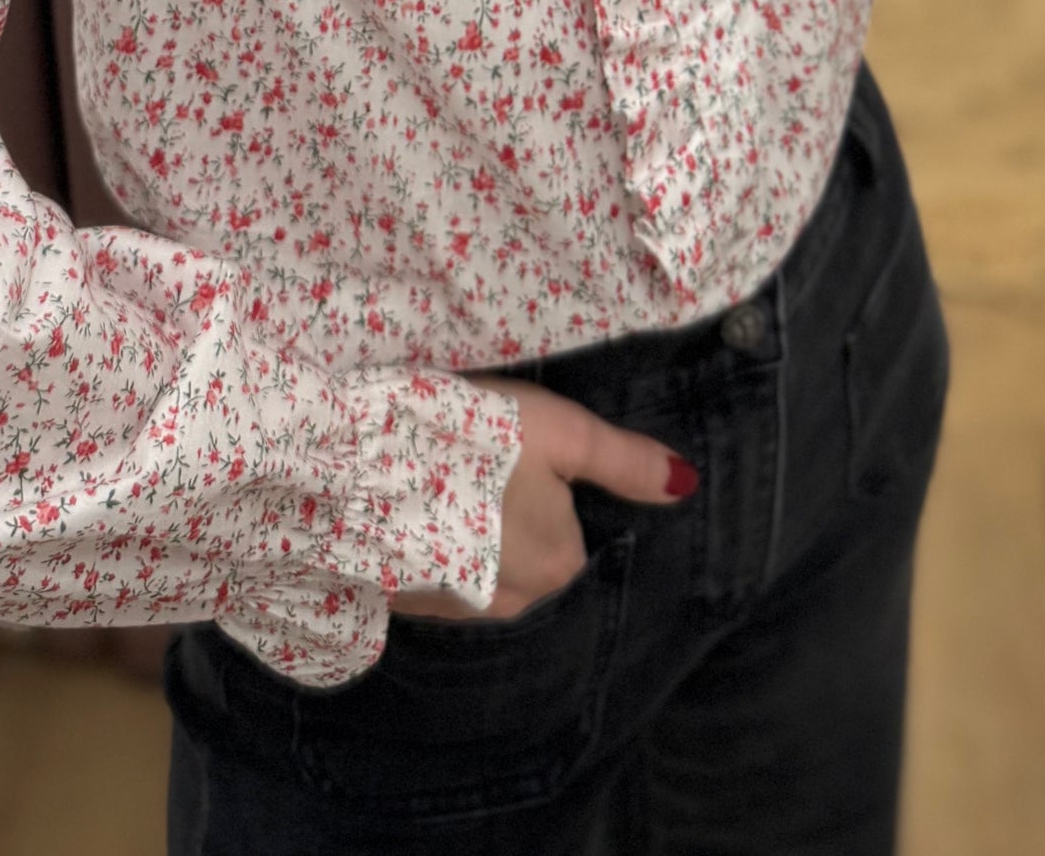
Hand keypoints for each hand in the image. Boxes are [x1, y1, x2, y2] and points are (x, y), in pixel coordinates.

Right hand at [394, 377, 697, 622]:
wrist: (357, 466)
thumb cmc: (473, 439)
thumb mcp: (561, 432)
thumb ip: (625, 462)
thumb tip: (687, 485)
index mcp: (560, 567)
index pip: (575, 535)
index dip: (554, 492)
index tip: (524, 458)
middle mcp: (515, 606)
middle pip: (531, 556)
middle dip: (514, 520)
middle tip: (482, 463)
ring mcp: (456, 613)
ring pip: (484, 570)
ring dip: (474, 539)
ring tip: (446, 481)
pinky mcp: (407, 605)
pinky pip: (440, 579)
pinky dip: (436, 550)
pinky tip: (414, 507)